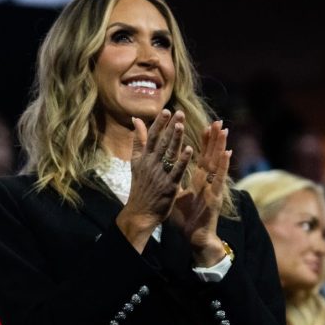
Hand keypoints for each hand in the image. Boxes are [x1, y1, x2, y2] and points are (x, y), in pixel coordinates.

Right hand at [116, 110, 192, 251]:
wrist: (140, 212)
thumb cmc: (140, 188)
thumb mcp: (135, 163)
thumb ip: (137, 142)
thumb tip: (135, 121)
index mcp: (143, 158)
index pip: (151, 138)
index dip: (159, 124)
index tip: (166, 111)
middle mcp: (151, 164)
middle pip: (161, 143)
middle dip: (170, 127)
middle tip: (178, 113)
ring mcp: (160, 175)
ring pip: (168, 154)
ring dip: (175, 139)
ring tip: (182, 125)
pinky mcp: (169, 185)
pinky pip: (176, 170)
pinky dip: (182, 160)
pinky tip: (189, 149)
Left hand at [169, 121, 232, 266]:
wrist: (193, 235)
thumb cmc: (185, 216)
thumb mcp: (176, 193)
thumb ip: (173, 179)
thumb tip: (164, 170)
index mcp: (198, 179)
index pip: (202, 156)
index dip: (204, 142)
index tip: (205, 126)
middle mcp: (208, 181)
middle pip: (212, 156)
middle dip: (215, 139)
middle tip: (218, 121)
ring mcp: (213, 187)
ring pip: (218, 164)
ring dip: (221, 147)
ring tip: (224, 131)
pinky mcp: (216, 196)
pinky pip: (220, 179)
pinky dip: (224, 166)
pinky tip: (227, 153)